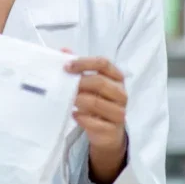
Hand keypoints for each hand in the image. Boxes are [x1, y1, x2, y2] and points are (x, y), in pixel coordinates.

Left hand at [65, 54, 128, 183]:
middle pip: (100, 82)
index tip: (66, 66)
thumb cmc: (97, 102)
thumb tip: (63, 50)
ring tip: (68, 100)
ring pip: (96, 102)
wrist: (108, 132)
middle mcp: (121, 94)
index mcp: (116, 78)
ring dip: (78, 100)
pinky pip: (94, 122)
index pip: (103, 63)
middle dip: (80, 82)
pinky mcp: (112, 129)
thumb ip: (79, 68)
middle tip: (64, 85)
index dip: (84, 62)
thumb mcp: (90, 85)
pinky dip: (81, 118)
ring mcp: (119, 112)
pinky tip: (74, 114)